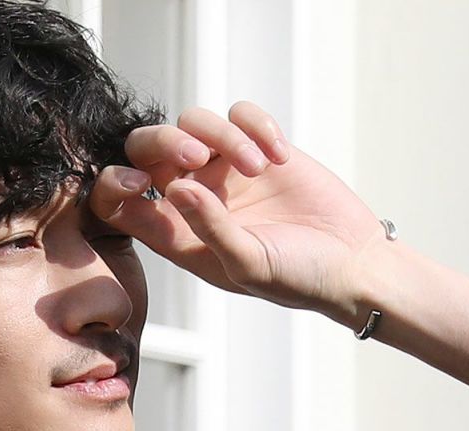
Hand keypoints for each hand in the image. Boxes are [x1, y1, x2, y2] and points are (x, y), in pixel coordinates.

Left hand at [88, 101, 388, 319]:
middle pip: (148, 148)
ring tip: (255, 166)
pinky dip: (255, 125)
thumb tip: (174, 187)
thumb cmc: (296, 279)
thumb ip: (209, 229)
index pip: (122, 201)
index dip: (118, 183)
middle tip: (197, 154)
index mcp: (177, 234)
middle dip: (162, 140)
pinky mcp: (259, 147)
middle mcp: (195, 198)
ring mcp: (226, 170)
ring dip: (220, 133)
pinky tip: (279, 157)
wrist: (350, 264)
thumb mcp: (249, 264)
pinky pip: (239, 113)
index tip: (145, 183)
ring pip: (193, 121)